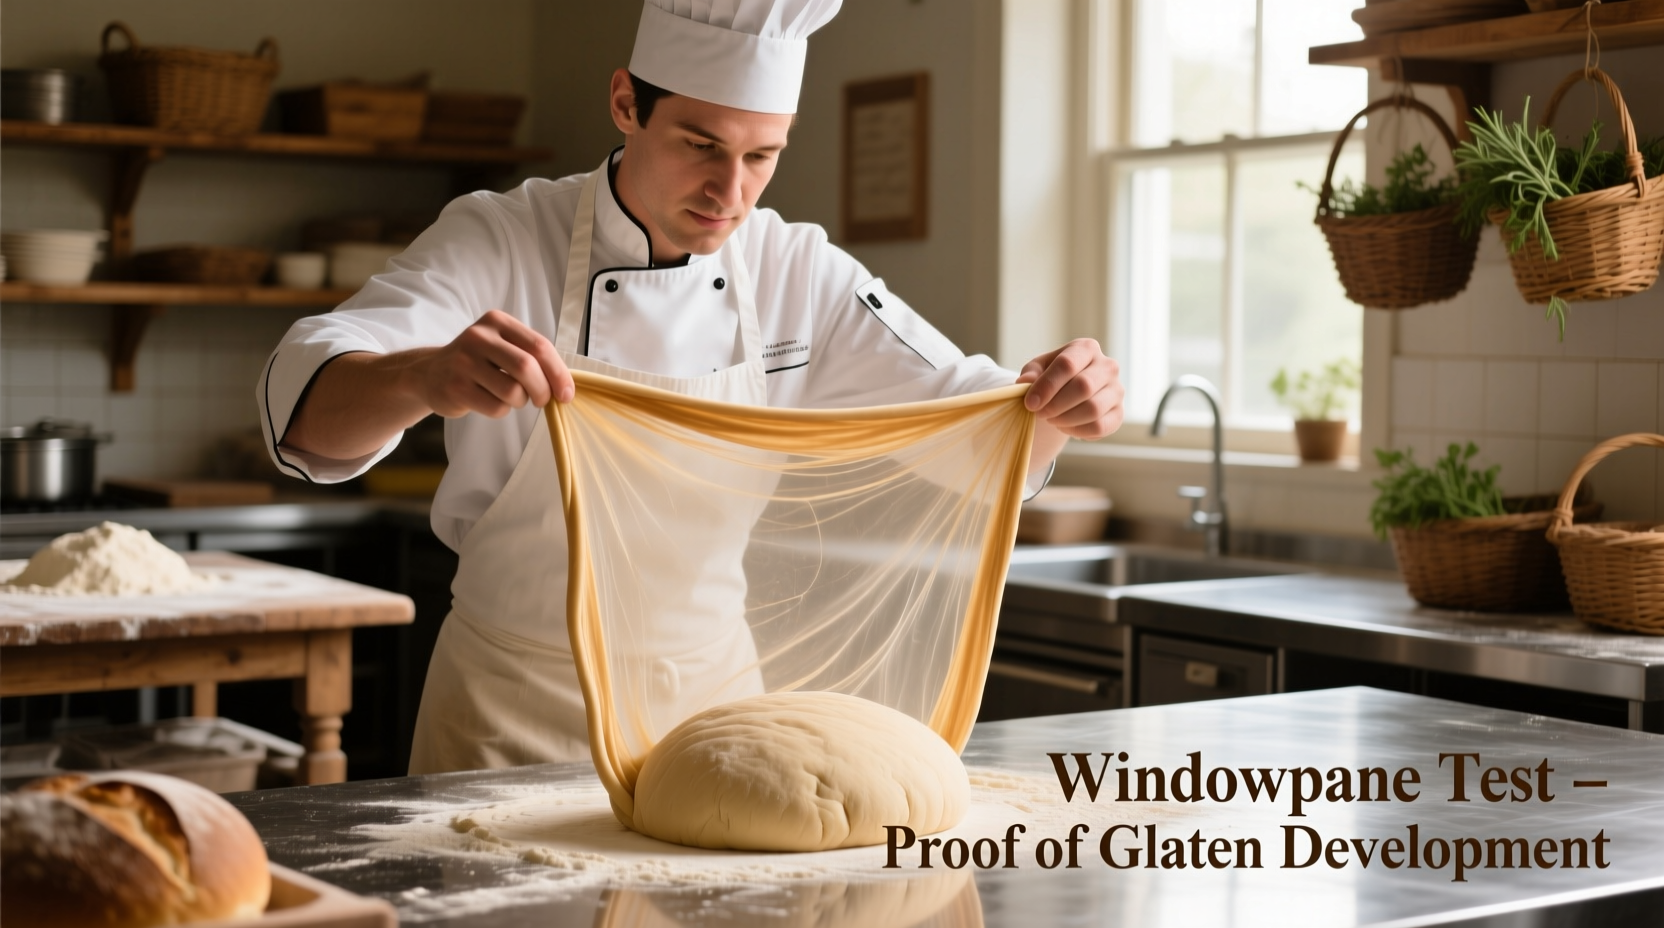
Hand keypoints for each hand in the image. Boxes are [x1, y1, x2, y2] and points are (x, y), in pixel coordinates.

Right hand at [410, 310, 572, 417]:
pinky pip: (496, 407)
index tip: (566, 393)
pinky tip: (490, 400)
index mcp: (496, 321)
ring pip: (513, 391)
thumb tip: (565, 386)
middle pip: (527, 367)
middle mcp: (478, 337)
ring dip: (520, 401)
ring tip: (509, 396)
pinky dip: (502, 410)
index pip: (539, 346)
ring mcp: (463, 362)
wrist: (429, 373)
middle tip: (543, 401)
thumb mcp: (502, 346)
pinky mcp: (455, 387)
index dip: (558, 373)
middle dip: (543, 390)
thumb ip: (532, 357)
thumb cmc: (478, 362)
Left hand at [1016, 338, 1124, 439]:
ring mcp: (1117, 390)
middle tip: (1040, 413)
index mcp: (1086, 348)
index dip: (1046, 386)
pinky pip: (1099, 427)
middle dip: (1055, 405)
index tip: (1030, 403)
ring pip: (1093, 409)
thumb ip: (1031, 373)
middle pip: (1083, 387)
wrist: (1070, 393)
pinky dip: (1078, 431)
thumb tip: (1025, 382)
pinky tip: (1066, 426)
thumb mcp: (1038, 369)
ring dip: (1066, 419)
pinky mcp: (1119, 413)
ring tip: (1052, 419)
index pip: (1067, 364)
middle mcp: (1107, 366)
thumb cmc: (1053, 377)